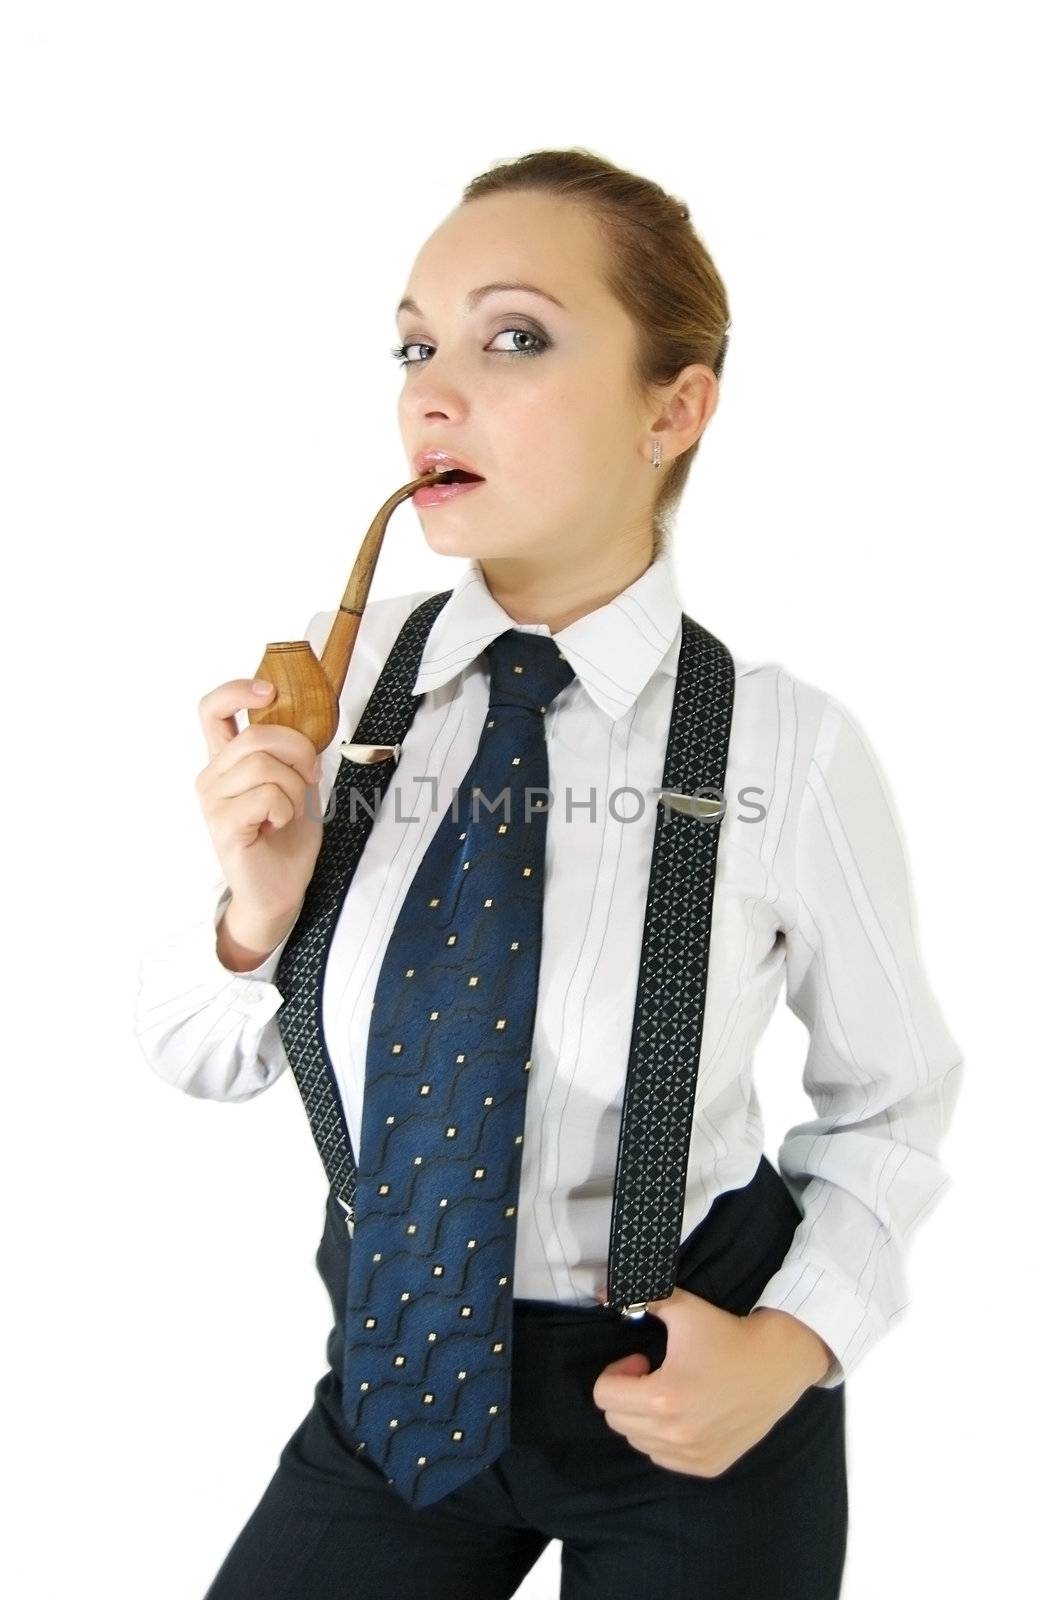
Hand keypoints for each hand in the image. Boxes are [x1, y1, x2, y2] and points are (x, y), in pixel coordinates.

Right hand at [195, 679, 324, 935]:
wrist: (280, 892)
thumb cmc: (286, 840)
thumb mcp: (298, 785)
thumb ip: (293, 754)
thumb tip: (306, 724)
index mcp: (225, 761)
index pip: (212, 709)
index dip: (237, 691)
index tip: (269, 692)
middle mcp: (211, 777)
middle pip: (257, 736)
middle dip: (299, 752)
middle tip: (311, 779)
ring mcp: (213, 802)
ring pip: (264, 765)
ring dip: (295, 788)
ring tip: (289, 812)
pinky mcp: (223, 826)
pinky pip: (267, 796)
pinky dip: (286, 810)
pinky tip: (277, 827)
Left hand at [590, 1287, 833, 1478]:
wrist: (778, 1362)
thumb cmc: (728, 1335)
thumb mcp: (684, 1309)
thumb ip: (642, 1299)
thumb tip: (604, 1291)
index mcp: (664, 1398)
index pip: (604, 1396)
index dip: (617, 1372)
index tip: (642, 1360)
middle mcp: (675, 1434)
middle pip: (617, 1420)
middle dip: (627, 1394)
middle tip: (654, 1373)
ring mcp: (693, 1455)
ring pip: (639, 1441)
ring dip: (644, 1418)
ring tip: (672, 1393)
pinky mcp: (708, 1466)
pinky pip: (664, 1458)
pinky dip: (666, 1438)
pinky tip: (688, 1413)